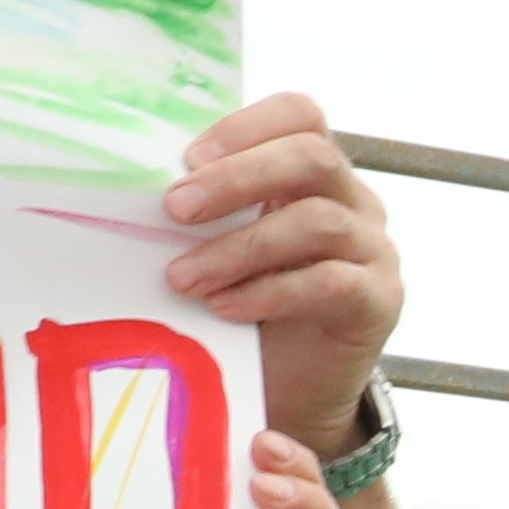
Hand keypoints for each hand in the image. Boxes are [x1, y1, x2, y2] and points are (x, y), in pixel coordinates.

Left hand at [164, 91, 404, 445]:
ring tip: (183, 277)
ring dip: (239, 246)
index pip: (300, 115)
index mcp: (314, 175)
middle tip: (175, 208)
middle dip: (237, 177)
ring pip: (318, 220)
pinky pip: (331, 283)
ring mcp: (373, 250)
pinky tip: (224, 308)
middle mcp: (354, 202)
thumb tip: (130, 185)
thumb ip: (204, 213)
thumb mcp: (225, 246)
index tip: (187, 157)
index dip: (246, 126)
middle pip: (312, 157)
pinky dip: (269, 292)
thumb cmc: (249, 309)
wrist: (296, 392)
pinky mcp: (379, 301)